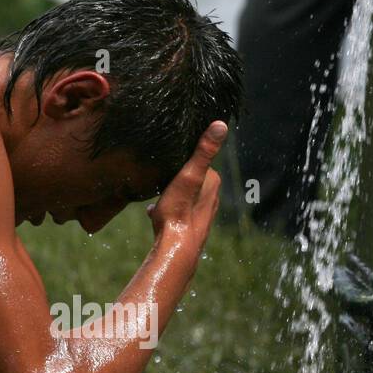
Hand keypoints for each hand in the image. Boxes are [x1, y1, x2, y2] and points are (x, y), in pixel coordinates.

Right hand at [147, 121, 226, 242]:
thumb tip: (220, 123)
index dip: (182, 159)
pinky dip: (165, 209)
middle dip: (176, 176)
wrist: (174, 248)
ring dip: (170, 193)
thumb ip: (204, 150)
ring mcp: (201, 213)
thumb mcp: (189, 174)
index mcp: (213, 182)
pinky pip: (176, 212)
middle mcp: (211, 198)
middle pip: (191, 178)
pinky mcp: (190, 226)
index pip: (199, 160)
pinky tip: (152, 212)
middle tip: (159, 175)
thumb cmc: (180, 210)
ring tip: (156, 192)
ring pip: (183, 195)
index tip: (168, 158)